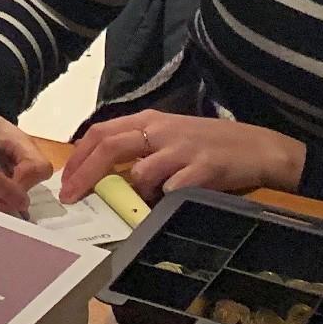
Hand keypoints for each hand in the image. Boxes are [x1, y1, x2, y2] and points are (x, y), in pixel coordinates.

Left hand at [58, 110, 304, 205]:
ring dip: (134, 194)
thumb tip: (101, 173)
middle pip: (109, 146)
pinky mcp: (203, 170)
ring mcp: (182, 150)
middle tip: (72, 197)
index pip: (101, 132)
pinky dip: (164, 200)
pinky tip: (169, 204)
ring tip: (144, 203)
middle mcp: (161, 130)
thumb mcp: (169, 137)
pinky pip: (172, 190)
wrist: (256, 147)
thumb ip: (139, 149)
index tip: (66, 181)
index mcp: (149, 120)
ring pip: (139, 173)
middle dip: (85, 175)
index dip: (79, 157)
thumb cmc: (208, 144)